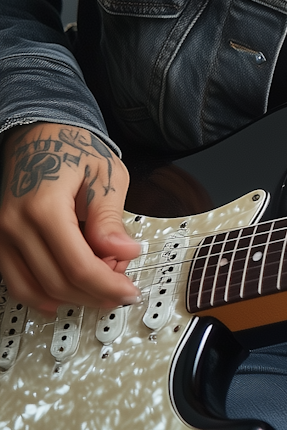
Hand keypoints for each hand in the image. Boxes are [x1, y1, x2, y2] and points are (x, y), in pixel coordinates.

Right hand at [0, 123, 139, 312]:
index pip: (78, 265)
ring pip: (34, 288)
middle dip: (95, 292)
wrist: (39, 132)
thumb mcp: (104, 175)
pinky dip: (41, 293)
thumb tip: (122, 252)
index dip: (108, 285)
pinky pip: (15, 280)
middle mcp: (15, 224)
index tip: (130, 291)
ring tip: (100, 288)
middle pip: (57, 281)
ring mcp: (1, 234)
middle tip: (122, 284)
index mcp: (44, 207)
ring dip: (72, 297)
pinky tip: (65, 295)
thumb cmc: (74, 147)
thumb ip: (109, 218)